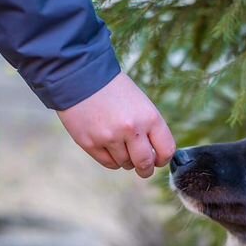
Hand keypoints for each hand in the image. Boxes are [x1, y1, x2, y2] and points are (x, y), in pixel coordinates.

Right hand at [57, 72, 175, 177]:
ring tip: (119, 144)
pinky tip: (109, 147)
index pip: (166, 150)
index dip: (163, 159)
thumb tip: (154, 154)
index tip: (158, 160)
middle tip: (143, 169)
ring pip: (125, 164)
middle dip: (146, 169)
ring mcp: (110, 138)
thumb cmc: (113, 88)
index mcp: (149, 117)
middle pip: (145, 163)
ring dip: (125, 160)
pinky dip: (112, 159)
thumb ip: (149, 127)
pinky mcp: (90, 144)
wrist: (79, 75)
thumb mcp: (140, 103)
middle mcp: (131, 129)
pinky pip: (108, 163)